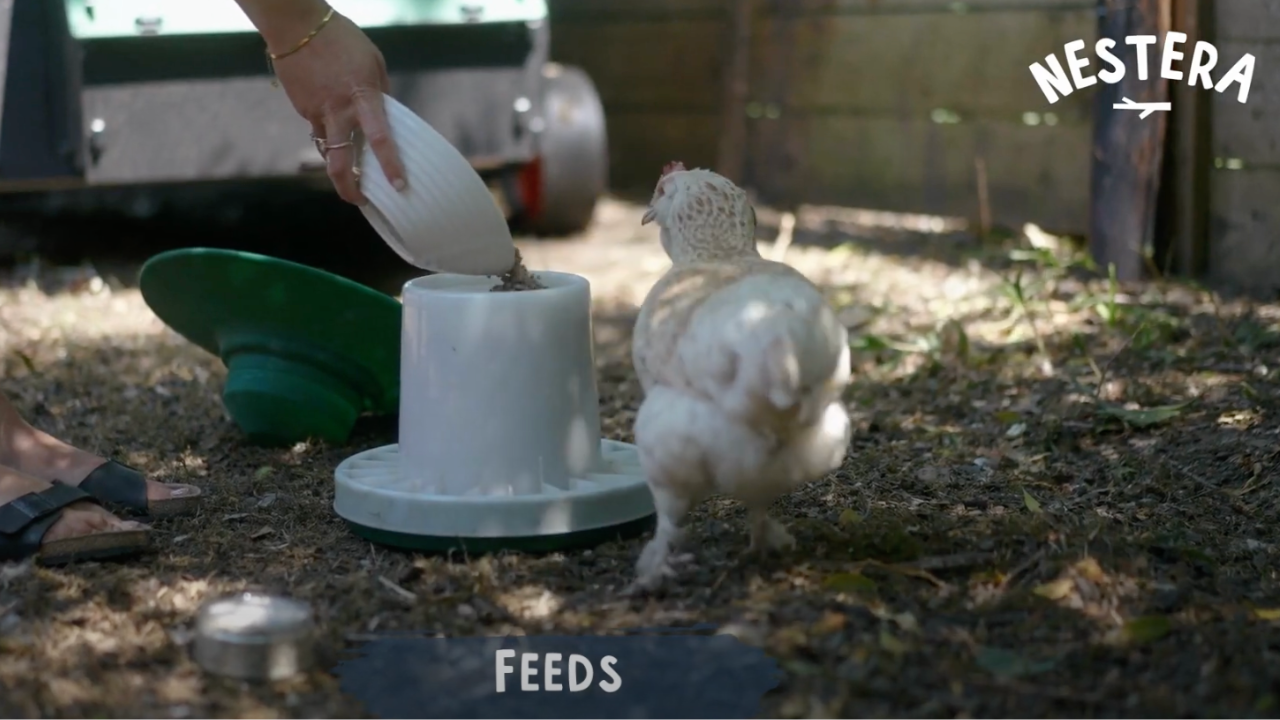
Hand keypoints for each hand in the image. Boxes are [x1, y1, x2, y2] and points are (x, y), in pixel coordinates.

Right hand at [268, 11, 406, 204]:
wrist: (296, 25)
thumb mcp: (374, 63)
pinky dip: (327, 128)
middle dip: (349, 188)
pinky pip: (317, 126)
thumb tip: (386, 114)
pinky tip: (330, 114)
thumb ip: (381, 92)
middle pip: (340, 162)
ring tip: (349, 166)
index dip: (390, 166)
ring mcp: (316, 112)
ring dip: (338, 161)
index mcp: (363, 98)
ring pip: (327, 149)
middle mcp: (338, 111)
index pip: (380, 139)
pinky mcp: (301, 108)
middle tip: (359, 200)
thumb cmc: (342, 39)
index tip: (399, 186)